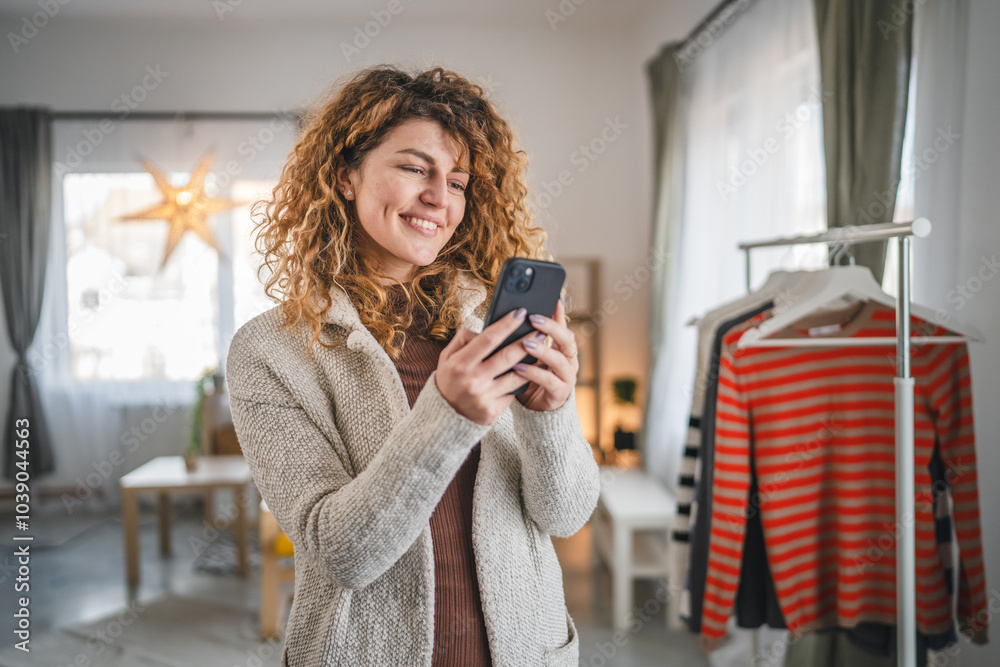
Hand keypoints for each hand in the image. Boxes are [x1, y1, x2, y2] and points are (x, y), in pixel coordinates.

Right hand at [435, 306, 546, 425]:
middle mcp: (472, 380)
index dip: (506, 325)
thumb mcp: (447, 357)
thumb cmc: (449, 380)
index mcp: (460, 364)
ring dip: (532, 363)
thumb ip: (463, 339)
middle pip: (507, 357)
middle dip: (527, 342)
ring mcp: (483, 397)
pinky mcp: (492, 411)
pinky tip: (532, 373)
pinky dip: (521, 383)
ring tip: (543, 352)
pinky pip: (512, 393)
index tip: (520, 313)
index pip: (488, 340)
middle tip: (541, 332)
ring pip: (516, 377)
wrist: (445, 416)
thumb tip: (484, 329)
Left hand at [513, 295, 578, 411]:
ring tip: (524, 344)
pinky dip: (534, 373)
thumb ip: (522, 338)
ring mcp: (566, 376)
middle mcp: (568, 359)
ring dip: (542, 350)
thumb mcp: (526, 354)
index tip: (555, 295)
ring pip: (560, 360)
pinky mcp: (559, 392)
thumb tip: (507, 317)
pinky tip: (519, 368)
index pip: (562, 324)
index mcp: (561, 347)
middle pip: (567, 339)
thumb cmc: (529, 376)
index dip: (560, 310)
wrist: (535, 408)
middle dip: (551, 327)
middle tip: (533, 318)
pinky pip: (549, 381)